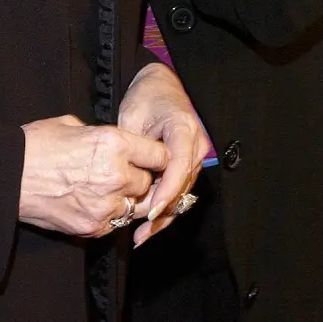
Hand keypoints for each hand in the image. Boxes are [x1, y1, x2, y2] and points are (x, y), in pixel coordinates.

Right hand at [19, 115, 168, 237]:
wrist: (8, 177)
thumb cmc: (36, 145)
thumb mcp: (72, 125)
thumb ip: (100, 135)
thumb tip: (112, 142)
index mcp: (113, 143)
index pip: (159, 155)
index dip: (156, 156)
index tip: (151, 157)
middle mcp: (115, 175)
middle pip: (148, 182)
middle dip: (139, 177)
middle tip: (123, 172)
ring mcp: (105, 205)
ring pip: (136, 206)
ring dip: (128, 198)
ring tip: (108, 188)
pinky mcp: (93, 227)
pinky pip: (116, 223)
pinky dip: (111, 214)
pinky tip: (95, 201)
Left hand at [117, 63, 209, 247]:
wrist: (161, 86)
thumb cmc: (145, 98)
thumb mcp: (133, 118)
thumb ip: (133, 150)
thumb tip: (126, 180)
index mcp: (183, 128)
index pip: (178, 166)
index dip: (165, 192)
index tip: (149, 212)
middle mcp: (196, 144)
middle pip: (182, 185)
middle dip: (162, 211)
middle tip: (140, 233)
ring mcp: (196, 154)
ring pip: (182, 191)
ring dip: (164, 213)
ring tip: (142, 235)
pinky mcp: (190, 162)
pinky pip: (180, 187)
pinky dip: (166, 204)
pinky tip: (150, 221)